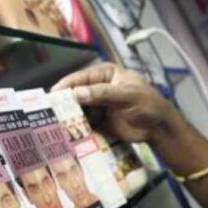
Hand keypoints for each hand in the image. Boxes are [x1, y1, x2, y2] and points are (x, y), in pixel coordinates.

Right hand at [52, 63, 179, 143]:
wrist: (159, 128)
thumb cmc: (147, 104)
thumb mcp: (127, 95)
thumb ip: (103, 93)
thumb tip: (77, 93)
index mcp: (105, 74)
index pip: (81, 78)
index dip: (66, 86)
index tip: (52, 96)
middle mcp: (98, 88)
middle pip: (76, 94)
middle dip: (64, 103)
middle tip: (49, 112)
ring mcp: (98, 105)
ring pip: (78, 109)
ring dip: (68, 116)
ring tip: (55, 124)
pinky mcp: (99, 121)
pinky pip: (84, 123)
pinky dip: (76, 127)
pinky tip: (67, 133)